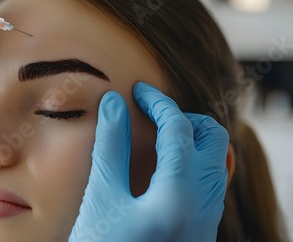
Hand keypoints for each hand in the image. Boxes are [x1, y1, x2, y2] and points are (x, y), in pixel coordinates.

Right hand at [69, 82, 228, 241]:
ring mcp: (207, 217)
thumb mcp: (102, 199)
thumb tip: (112, 104)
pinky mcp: (202, 227)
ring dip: (192, 136)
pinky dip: (193, 159)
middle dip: (184, 116)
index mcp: (180, 194)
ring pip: (216, 159)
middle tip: (152, 112)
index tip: (137, 92)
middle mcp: (204, 203)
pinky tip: (164, 163)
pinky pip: (211, 180)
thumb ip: (111, 147)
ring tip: (157, 132)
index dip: (158, 103)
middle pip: (213, 138)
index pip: (180, 128)